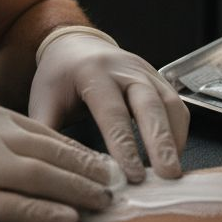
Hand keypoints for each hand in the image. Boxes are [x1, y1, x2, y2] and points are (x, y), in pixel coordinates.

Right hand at [0, 94, 113, 221]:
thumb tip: (13, 155)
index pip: (34, 128)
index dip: (70, 146)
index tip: (96, 160)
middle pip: (44, 148)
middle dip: (84, 166)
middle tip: (114, 180)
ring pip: (36, 174)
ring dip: (76, 188)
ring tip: (103, 201)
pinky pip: (10, 205)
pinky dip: (44, 211)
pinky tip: (68, 217)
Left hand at [28, 30, 189, 182]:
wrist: (75, 45)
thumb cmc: (58, 78)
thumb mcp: (43, 102)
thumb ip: (47, 134)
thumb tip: (52, 172)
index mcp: (92, 72)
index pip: (113, 112)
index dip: (124, 146)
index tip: (132, 176)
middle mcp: (124, 68)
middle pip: (150, 104)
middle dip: (161, 142)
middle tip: (168, 176)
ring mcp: (145, 70)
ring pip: (169, 103)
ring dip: (174, 138)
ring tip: (172, 172)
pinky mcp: (158, 78)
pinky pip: (176, 104)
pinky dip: (179, 130)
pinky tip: (173, 155)